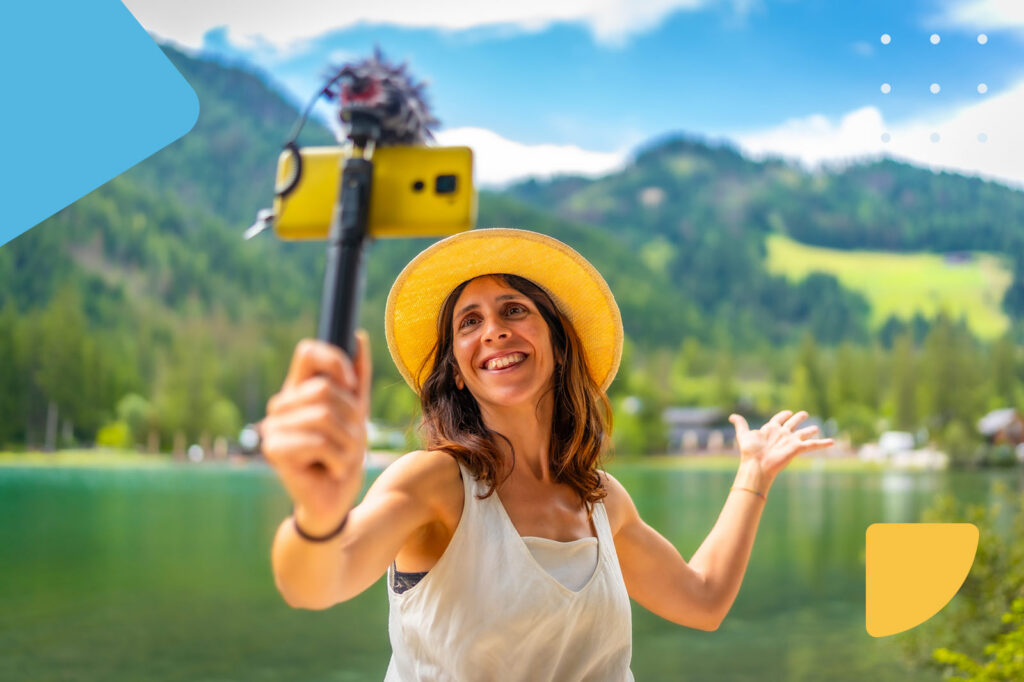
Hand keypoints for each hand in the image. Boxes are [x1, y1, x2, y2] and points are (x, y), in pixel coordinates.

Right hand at [262, 331, 371, 535]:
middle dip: (351, 417)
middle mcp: (281, 404)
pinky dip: (339, 459)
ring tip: (343, 458)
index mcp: (299, 390)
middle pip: (324, 388)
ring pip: (324, 416)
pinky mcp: (273, 450)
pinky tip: (333, 470)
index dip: (335, 361)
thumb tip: (358, 336)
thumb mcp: (358, 414)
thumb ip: (358, 377)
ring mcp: (273, 426)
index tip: (352, 387)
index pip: (307, 352)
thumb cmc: (344, 457)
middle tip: (351, 441)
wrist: (333, 502)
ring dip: (348, 442)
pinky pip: (319, 442)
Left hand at [728, 410, 833, 482]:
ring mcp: (790, 441)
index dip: (783, 415)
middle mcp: (782, 435)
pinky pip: (813, 445)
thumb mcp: (744, 434)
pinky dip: (823, 443)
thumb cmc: (750, 451)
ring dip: (810, 430)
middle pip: (792, 424)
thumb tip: (731, 416)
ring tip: (816, 427)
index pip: (778, 419)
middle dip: (798, 418)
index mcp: (771, 430)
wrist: (757, 464)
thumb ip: (740, 424)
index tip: (787, 412)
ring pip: (803, 433)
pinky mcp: (797, 448)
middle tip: (804, 414)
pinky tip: (832, 442)